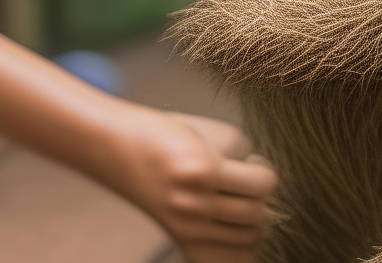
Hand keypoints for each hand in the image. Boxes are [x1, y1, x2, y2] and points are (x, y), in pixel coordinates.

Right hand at [110, 106, 277, 262]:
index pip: (261, 185)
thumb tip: (261, 183)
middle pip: (256, 216)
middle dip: (259, 197)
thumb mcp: (210, 131)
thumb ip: (242, 154)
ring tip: (237, 200)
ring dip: (250, 221)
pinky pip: (223, 259)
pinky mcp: (180, 238)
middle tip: (246, 181)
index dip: (265, 172)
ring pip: (246, 241)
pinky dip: (235, 248)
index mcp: (203, 171)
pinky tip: (229, 227)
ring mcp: (186, 227)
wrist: (116, 147)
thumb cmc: (164, 133)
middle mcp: (194, 205)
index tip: (255, 164)